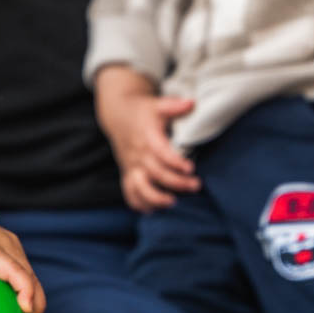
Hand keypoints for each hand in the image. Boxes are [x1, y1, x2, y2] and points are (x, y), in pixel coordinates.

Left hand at [0, 216, 44, 312]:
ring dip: (35, 297)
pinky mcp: (15, 249)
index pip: (14, 268)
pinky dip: (27, 290)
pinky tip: (18, 310)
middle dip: (35, 300)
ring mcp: (14, 245)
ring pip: (32, 273)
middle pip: (29, 274)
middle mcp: (7, 243)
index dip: (25, 288)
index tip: (25, 309)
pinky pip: (25, 271)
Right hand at [95, 65, 198, 212]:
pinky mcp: (128, 173)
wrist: (118, 114)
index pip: (160, 152)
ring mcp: (131, 166)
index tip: (190, 168)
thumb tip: (192, 103)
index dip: (175, 162)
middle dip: (176, 182)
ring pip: (139, 187)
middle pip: (156, 173)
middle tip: (195, 185)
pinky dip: (139, 203)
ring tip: (172, 202)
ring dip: (154, 198)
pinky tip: (153, 210)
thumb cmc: (142, 111)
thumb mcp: (157, 104)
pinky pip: (129, 193)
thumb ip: (174, 106)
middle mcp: (138, 154)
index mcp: (147, 137)